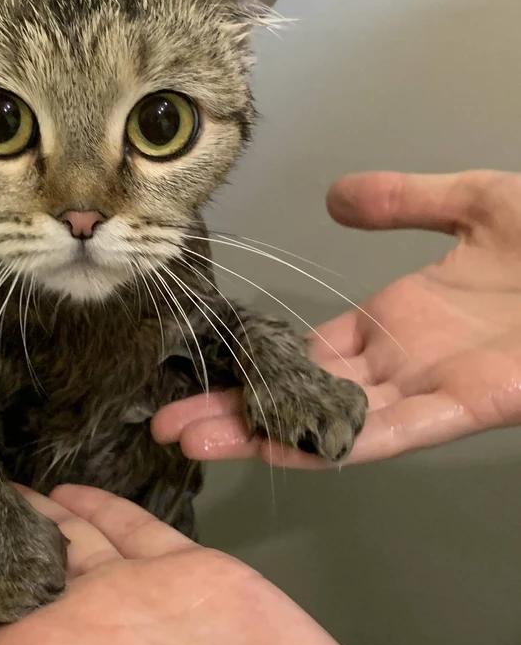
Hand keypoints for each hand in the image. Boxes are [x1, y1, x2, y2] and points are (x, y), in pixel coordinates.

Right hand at [153, 170, 520, 465]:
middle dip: (239, 411)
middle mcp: (405, 361)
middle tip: (170, 424)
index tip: (202, 375)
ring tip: (199, 442)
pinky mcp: (467, 406)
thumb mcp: (474, 203)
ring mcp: (431, 387)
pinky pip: (393, 430)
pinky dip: (340, 442)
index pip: (310, 351)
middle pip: (306, 394)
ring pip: (335, 421)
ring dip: (267, 434)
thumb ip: (404, 201)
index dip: (256, 365)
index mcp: (401, 319)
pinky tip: (287, 449)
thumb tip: (335, 195)